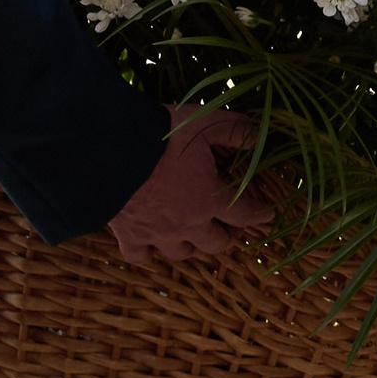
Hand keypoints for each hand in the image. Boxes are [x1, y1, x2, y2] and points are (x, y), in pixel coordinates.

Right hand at [108, 105, 273, 263]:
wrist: (109, 152)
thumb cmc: (161, 136)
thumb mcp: (205, 121)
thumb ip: (234, 129)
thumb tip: (258, 136)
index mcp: (211, 198)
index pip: (246, 214)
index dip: (260, 214)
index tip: (267, 212)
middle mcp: (189, 224)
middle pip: (216, 244)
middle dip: (227, 236)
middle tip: (229, 227)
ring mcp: (158, 234)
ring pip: (183, 253)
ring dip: (193, 246)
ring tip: (194, 235)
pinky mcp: (129, 236)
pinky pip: (141, 256)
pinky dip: (148, 252)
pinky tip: (150, 244)